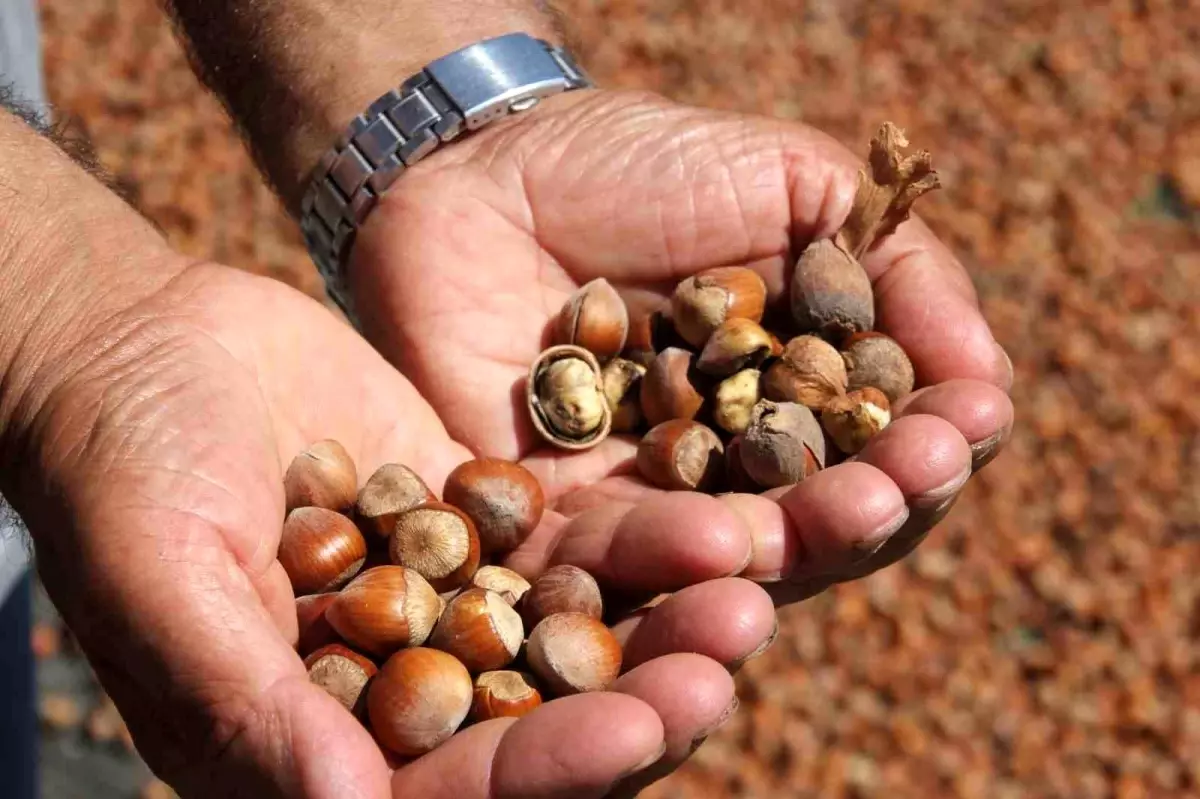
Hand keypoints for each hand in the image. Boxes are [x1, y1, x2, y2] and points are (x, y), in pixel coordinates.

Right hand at [3, 259, 762, 797]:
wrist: (149, 348)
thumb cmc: (120, 465)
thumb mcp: (160, 574)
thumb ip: (243, 696)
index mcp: (317, 744)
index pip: (450, 788)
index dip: (546, 764)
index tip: (638, 728)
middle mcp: (399, 691)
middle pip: (541, 721)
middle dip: (639, 700)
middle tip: (729, 659)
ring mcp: (451, 604)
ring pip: (578, 636)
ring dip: (667, 620)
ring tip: (751, 585)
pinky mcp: (485, 523)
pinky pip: (575, 544)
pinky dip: (645, 538)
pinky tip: (718, 515)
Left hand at [346, 89, 1013, 602]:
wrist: (484, 161)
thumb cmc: (643, 163)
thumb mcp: (794, 183)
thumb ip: (895, 268)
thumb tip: (988, 378)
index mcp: (792, 403)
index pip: (879, 453)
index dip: (929, 449)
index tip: (966, 426)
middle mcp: (725, 470)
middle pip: (816, 526)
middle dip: (873, 508)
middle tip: (908, 483)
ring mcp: (638, 499)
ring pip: (727, 559)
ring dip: (796, 547)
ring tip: (846, 516)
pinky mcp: (544, 518)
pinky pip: (606, 562)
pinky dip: (667, 561)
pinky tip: (725, 544)